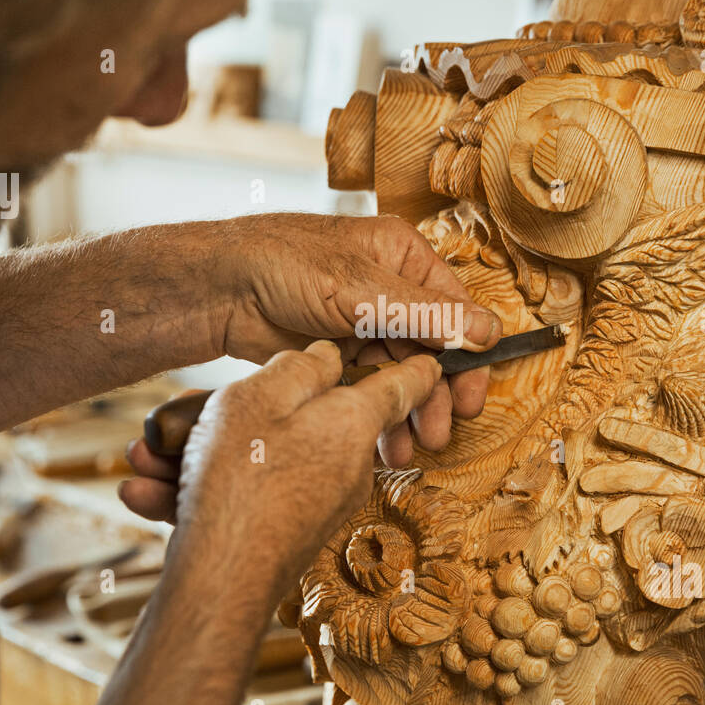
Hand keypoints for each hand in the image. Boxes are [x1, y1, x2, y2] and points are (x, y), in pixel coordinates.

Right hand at [124, 341, 439, 595]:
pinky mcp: (290, 530)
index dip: (415, 362)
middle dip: (241, 411)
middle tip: (184, 416)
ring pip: (263, 457)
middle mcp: (348, 464)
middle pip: (305, 418)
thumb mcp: (260, 395)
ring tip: (147, 461)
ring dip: (202, 455)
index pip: (406, 384)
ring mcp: (320, 501)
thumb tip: (327, 357)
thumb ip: (299, 367)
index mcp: (354, 422)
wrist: (221, 579)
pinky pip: (249, 493)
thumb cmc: (240, 478)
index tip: (425, 354)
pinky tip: (149, 493)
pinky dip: (202, 489)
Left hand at [208, 213, 499, 465]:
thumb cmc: (283, 264)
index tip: (473, 398)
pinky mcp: (337, 351)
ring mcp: (362, 321)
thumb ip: (425, 314)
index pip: (453, 310)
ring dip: (408, 410)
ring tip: (411, 448)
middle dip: (436, 394)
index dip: (467, 356)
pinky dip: (377, 413)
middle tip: (440, 433)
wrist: (219, 289)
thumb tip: (486, 331)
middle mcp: (388, 288)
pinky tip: (383, 441)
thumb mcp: (363, 289)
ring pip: (400, 373)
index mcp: (402, 257)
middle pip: (431, 348)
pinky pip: (369, 386)